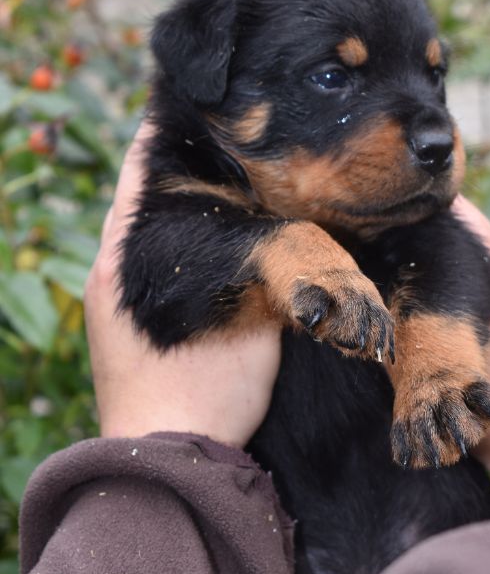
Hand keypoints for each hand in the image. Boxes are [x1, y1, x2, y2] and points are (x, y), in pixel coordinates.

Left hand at [84, 123, 280, 446]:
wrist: (172, 466)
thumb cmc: (206, 393)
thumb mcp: (250, 316)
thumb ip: (270, 262)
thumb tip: (294, 219)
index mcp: (126, 251)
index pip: (146, 162)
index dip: (180, 130)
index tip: (221, 108)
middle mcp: (111, 266)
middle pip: (153, 193)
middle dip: (196, 171)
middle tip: (249, 145)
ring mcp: (114, 298)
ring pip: (159, 231)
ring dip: (194, 211)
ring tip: (245, 189)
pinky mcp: (125, 326)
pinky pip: (160, 264)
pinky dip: (189, 247)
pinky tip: (228, 247)